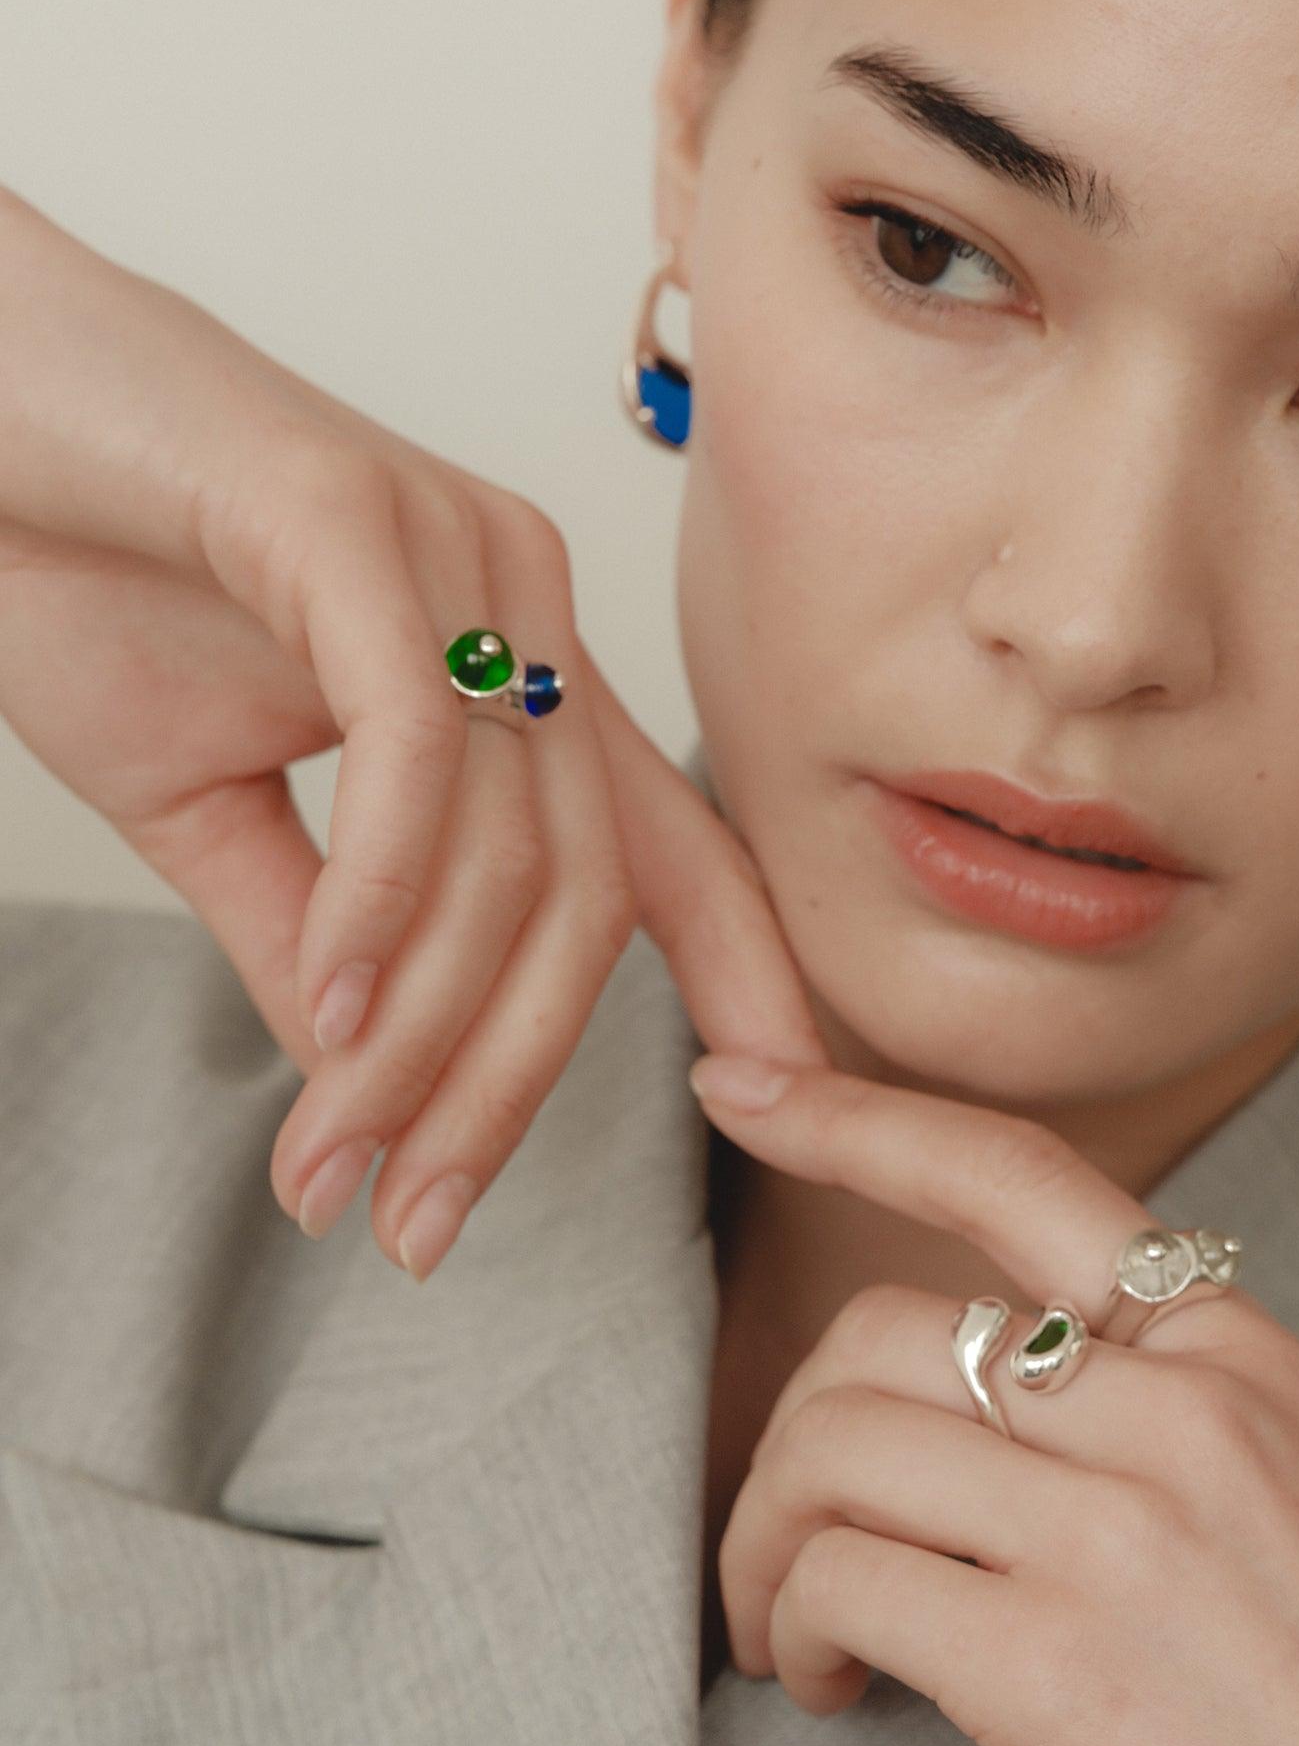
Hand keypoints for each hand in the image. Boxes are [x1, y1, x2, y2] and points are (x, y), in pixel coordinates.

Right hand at [0, 188, 824, 1276]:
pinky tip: (331, 1014)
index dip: (747, 971)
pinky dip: (379, 905)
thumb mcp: (210, 804)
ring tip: (334, 1159)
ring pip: (507, 852)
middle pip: (589, 893)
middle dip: (509, 1083)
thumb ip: (317, 934)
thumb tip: (375, 1079)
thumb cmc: (82, 570)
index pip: (669, 845)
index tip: (768, 1101)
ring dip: (422, 1037)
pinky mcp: (362, 522)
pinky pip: (417, 756)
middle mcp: (523, 603)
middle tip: (416, 1222)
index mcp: (517, 661)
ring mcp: (458, 554)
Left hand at [692, 1055, 1298, 1745]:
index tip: (742, 1082)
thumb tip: (985, 1400)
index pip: (1023, 1177)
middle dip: (790, 1431)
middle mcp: (1192, 1412)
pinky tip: (833, 1688)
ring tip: (796, 1634)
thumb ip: (1171, 1425)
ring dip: (766, 1541)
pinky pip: (839, 1575)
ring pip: (835, 1444)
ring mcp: (1127, 1534)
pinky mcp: (1059, 1669)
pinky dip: (796, 1628)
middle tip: (787, 1543)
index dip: (858, 1116)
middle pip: (885, 1331)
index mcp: (1254, 1362)